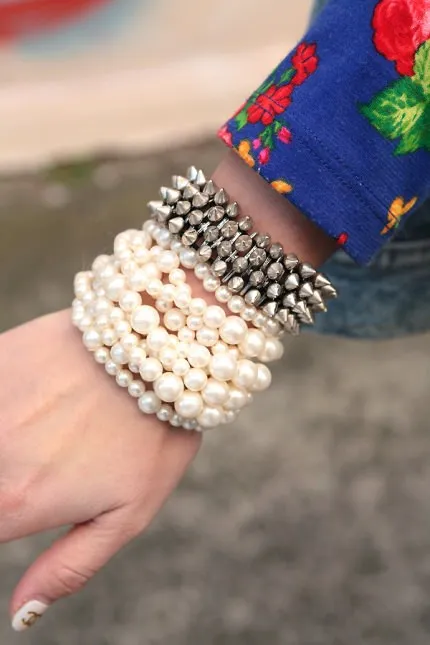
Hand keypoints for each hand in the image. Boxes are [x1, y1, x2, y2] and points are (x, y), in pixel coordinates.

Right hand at [0, 310, 200, 629]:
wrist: (160, 344)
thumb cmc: (152, 432)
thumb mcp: (128, 513)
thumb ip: (68, 568)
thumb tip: (20, 614)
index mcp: (15, 502)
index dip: (2, 519)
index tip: (25, 501)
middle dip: (7, 484)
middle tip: (46, 465)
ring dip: (9, 445)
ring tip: (49, 435)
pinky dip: (7, 412)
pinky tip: (37, 404)